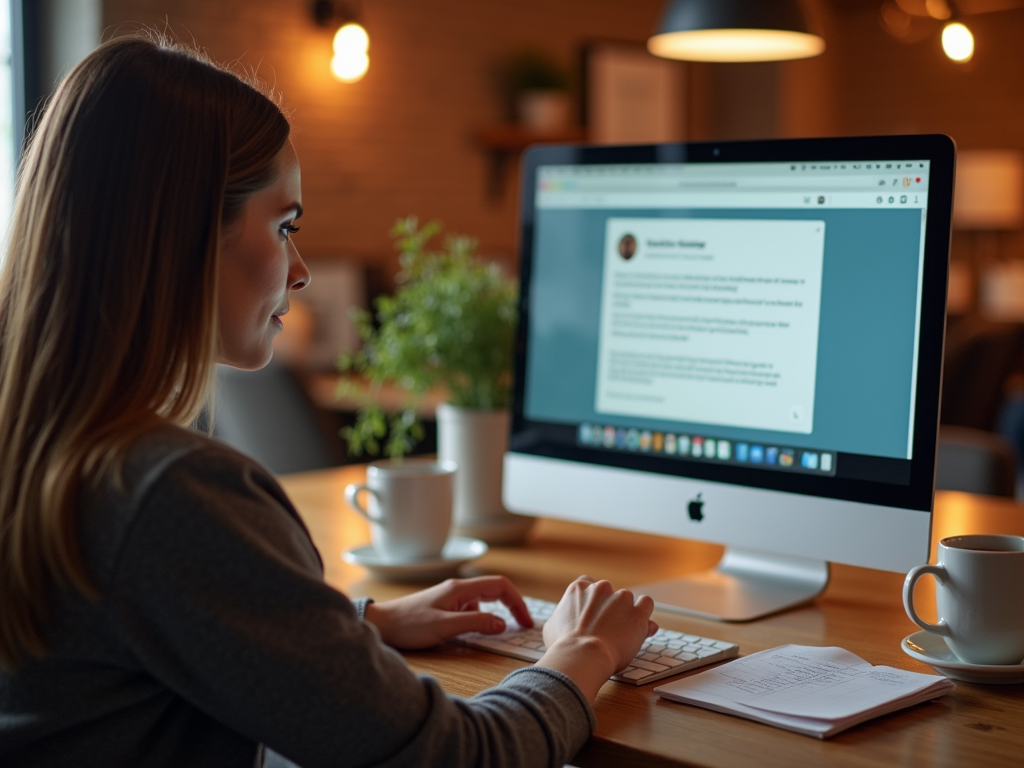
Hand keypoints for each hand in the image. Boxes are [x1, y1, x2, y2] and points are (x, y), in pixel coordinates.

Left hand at [362, 575, 532, 649]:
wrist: (382, 624)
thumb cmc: (409, 624)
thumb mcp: (446, 626)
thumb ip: (476, 623)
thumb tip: (503, 624)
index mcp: (461, 588)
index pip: (500, 586)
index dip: (517, 602)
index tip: (525, 622)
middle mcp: (458, 589)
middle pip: (494, 591)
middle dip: (511, 606)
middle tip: (522, 626)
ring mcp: (451, 598)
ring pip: (483, 602)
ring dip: (495, 614)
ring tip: (502, 632)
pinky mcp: (445, 607)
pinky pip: (471, 610)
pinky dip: (481, 619)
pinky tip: (475, 633)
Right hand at [536, 576, 656, 701]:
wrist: (583, 655)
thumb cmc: (563, 646)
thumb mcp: (552, 628)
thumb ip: (560, 618)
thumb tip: (560, 621)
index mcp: (579, 588)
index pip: (589, 584)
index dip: (593, 600)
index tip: (594, 614)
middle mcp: (601, 587)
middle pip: (609, 593)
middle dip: (609, 608)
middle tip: (606, 628)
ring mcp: (621, 598)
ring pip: (627, 600)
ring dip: (626, 613)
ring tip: (621, 633)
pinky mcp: (637, 612)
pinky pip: (646, 603)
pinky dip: (644, 613)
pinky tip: (639, 625)